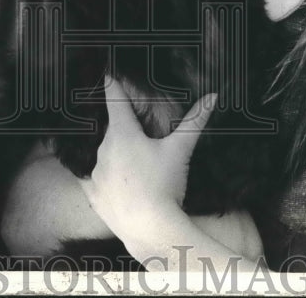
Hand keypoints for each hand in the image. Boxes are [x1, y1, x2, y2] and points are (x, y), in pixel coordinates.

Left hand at [79, 76, 216, 244]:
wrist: (151, 229)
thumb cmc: (165, 185)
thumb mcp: (180, 150)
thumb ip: (194, 121)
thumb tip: (213, 96)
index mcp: (123, 133)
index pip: (115, 101)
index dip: (112, 86)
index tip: (107, 75)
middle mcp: (103, 149)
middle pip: (113, 130)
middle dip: (123, 129)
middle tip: (139, 136)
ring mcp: (95, 173)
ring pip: (104, 154)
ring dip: (115, 154)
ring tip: (134, 167)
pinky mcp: (92, 194)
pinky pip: (93, 178)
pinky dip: (102, 176)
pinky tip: (114, 182)